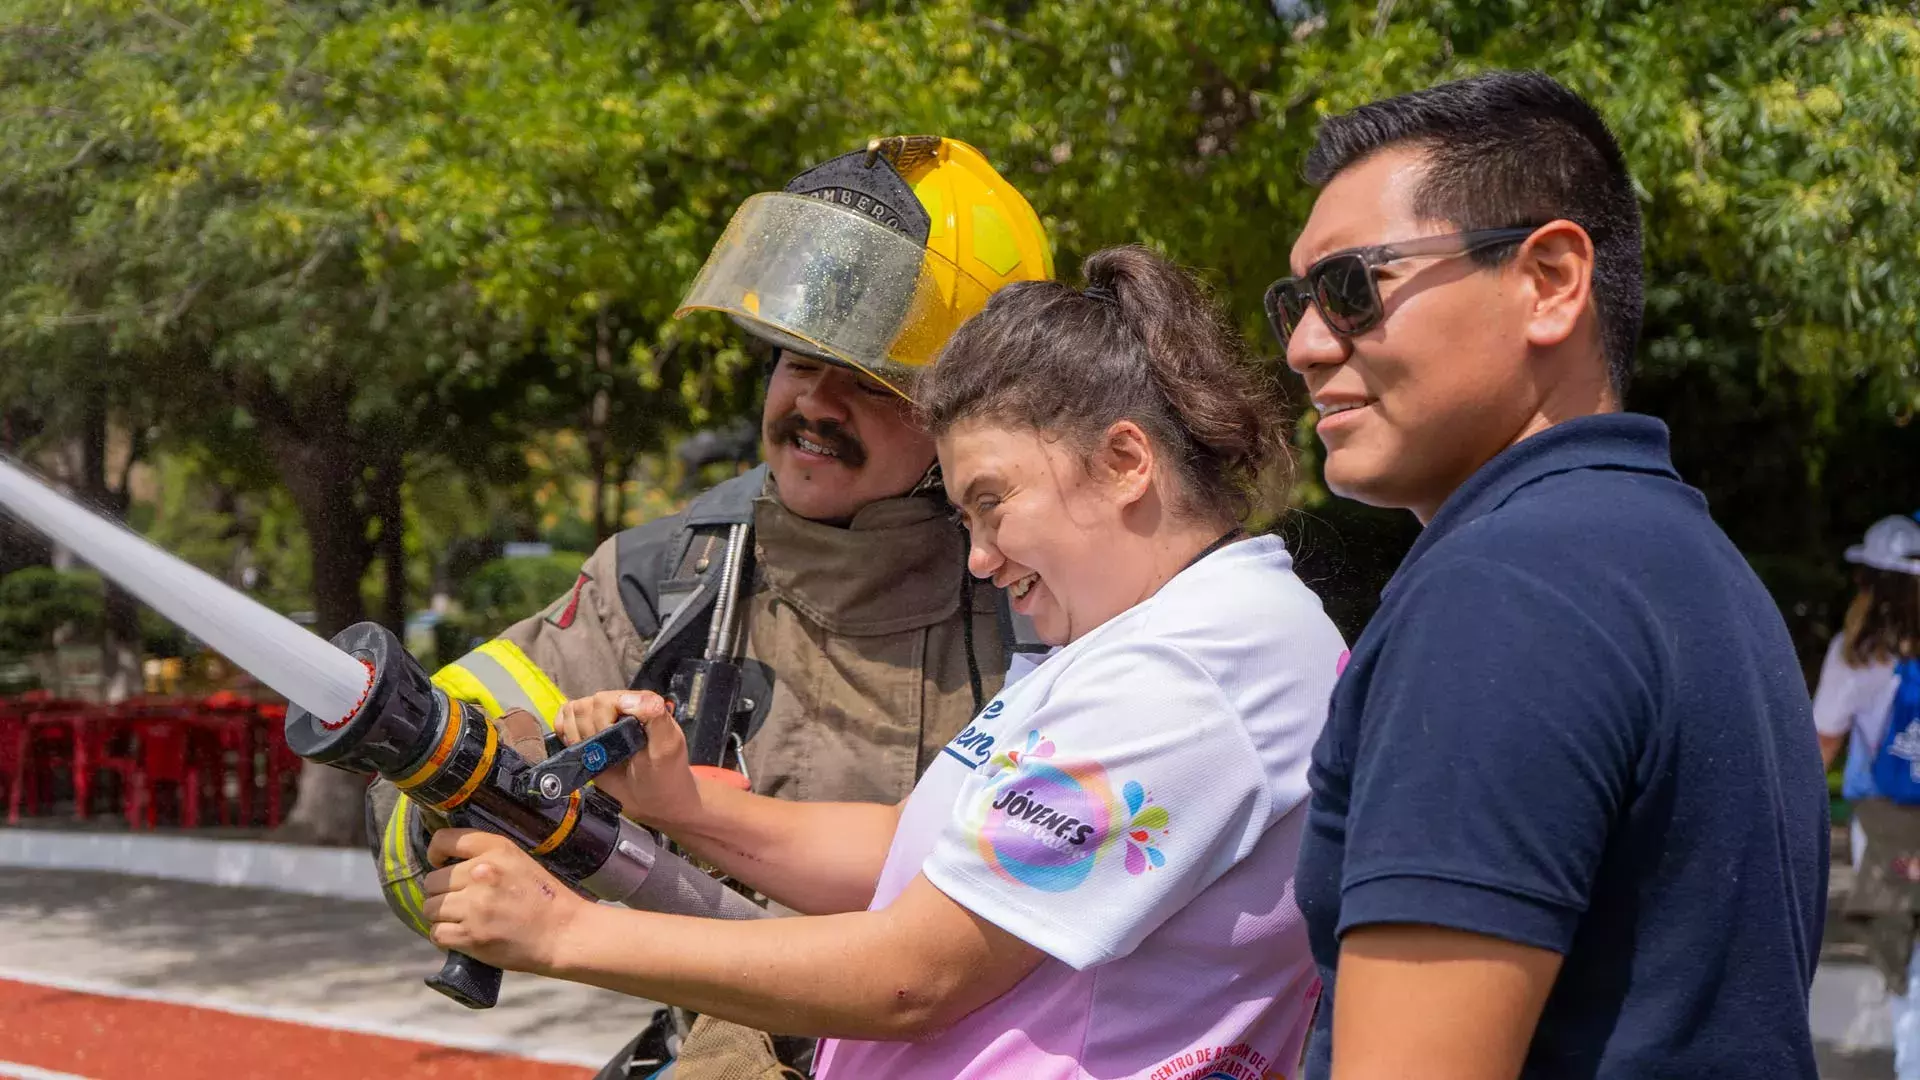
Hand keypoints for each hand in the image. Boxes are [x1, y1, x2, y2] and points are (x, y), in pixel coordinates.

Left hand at [422, 829, 588, 975]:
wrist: (563, 933)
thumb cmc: (543, 897)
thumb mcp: (519, 861)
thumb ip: (485, 856)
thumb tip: (445, 863)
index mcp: (496, 849)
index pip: (444, 840)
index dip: (435, 853)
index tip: (441, 864)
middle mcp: (481, 873)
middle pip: (431, 881)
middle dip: (442, 892)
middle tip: (460, 901)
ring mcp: (474, 906)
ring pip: (430, 908)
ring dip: (442, 915)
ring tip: (462, 919)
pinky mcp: (470, 936)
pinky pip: (436, 933)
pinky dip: (445, 936)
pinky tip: (462, 935)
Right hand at [556, 690, 701, 829]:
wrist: (653, 800)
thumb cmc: (664, 774)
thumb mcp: (667, 746)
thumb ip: (655, 716)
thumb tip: (625, 699)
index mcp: (639, 703)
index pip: (605, 699)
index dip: (602, 722)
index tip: (612, 745)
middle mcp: (617, 706)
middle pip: (585, 707)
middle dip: (590, 734)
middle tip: (606, 755)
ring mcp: (600, 718)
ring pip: (572, 712)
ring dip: (577, 737)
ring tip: (596, 755)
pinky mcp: (585, 733)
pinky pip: (563, 721)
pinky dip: (564, 735)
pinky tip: (580, 749)